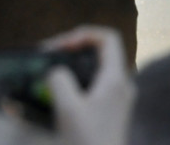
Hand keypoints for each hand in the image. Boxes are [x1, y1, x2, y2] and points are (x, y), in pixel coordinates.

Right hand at [43, 25, 133, 144]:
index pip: (108, 38)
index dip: (84, 34)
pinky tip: (55, 96)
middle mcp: (122, 85)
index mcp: (116, 78)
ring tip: (47, 74)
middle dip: (73, 51)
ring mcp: (118, 99)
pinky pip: (93, 88)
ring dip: (72, 69)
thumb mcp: (67, 109)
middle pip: (101, 53)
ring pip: (96, 71)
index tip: (60, 45)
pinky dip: (75, 86)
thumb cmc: (87, 141)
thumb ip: (59, 81)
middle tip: (48, 57)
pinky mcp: (110, 113)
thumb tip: (56, 71)